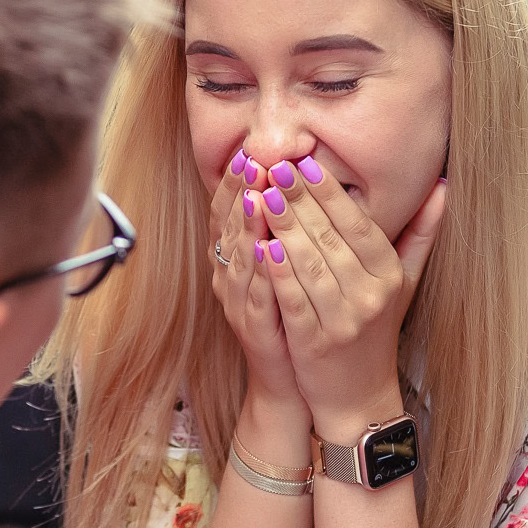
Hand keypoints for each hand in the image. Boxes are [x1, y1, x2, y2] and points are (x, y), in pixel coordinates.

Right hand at [210, 152, 301, 411]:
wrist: (291, 377)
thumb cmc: (293, 315)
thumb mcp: (288, 268)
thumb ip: (289, 229)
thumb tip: (301, 182)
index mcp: (236, 258)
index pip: (228, 211)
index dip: (235, 181)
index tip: (249, 151)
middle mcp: (230, 276)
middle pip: (226, 227)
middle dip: (239, 192)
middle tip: (251, 161)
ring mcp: (238, 304)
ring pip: (236, 259)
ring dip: (245, 227)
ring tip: (256, 196)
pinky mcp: (253, 330)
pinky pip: (254, 298)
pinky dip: (260, 274)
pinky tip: (268, 252)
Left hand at [255, 158, 445, 443]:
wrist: (357, 397)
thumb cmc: (375, 331)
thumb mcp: (403, 282)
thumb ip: (421, 233)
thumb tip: (443, 185)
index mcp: (388, 276)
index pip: (358, 223)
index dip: (330, 191)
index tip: (305, 160)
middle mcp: (371, 296)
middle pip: (331, 238)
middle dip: (300, 199)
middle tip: (275, 165)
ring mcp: (343, 321)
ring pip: (310, 264)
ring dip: (284, 227)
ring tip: (261, 194)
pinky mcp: (314, 342)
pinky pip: (294, 299)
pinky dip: (278, 272)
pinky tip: (262, 245)